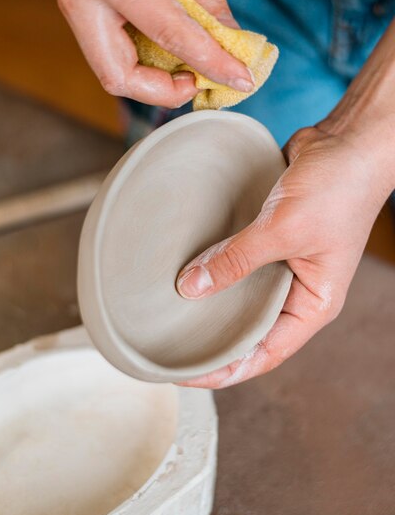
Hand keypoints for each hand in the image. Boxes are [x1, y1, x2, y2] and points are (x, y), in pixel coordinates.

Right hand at [57, 0, 252, 106]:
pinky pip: (111, 57)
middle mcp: (81, 1)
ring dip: (153, 83)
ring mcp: (75, 9)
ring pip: (112, 74)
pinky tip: (171, 55)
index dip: (209, 63)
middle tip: (200, 82)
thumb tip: (231, 44)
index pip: (168, 36)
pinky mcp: (82, 14)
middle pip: (119, 78)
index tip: (241, 80)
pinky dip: (145, 66)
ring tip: (190, 68)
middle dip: (163, 92)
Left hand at [176, 124, 390, 387]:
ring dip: (209, 301)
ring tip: (168, 312)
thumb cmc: (338, 188)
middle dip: (212, 340)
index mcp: (312, 305)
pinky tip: (184, 266)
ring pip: (240, 294)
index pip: (264, 353)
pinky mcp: (268, 237)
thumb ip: (238, 259)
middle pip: (249, 328)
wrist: (348, 140)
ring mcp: (281, 263)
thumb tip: (191, 286)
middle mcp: (296, 290)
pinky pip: (236, 258)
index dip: (225, 369)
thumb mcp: (284, 230)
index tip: (185, 374)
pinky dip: (213, 264)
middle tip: (167, 346)